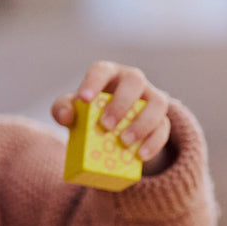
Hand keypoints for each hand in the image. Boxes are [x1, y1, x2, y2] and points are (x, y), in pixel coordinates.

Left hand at [51, 60, 173, 174]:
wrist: (114, 128)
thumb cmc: (90, 112)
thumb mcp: (74, 110)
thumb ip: (62, 109)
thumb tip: (66, 116)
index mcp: (109, 74)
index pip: (102, 70)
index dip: (94, 82)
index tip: (84, 99)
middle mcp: (133, 81)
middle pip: (135, 80)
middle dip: (121, 103)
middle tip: (106, 126)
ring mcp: (151, 98)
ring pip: (158, 102)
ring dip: (142, 123)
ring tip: (124, 142)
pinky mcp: (162, 119)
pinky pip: (164, 127)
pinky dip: (153, 142)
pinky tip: (140, 155)